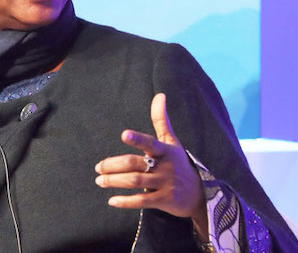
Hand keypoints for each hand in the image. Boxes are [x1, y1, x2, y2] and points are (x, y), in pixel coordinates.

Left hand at [94, 93, 207, 239]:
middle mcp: (165, 166)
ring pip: (135, 182)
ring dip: (114, 181)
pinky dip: (125, 201)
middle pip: (134, 164)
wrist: (199, 194)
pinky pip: (142, 201)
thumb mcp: (171, 141)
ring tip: (100, 180)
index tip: (124, 134)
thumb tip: (159, 95)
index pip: (150, 142)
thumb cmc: (179, 163)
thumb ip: (161, 120)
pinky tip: (112, 200)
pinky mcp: (164, 200)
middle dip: (113, 166)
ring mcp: (165, 184)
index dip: (138, 139)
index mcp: (165, 150)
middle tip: (98, 167)